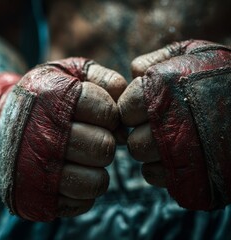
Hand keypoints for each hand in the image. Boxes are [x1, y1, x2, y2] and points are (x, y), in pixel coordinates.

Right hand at [0, 58, 126, 220]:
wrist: (1, 121)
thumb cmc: (44, 97)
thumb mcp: (68, 73)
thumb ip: (102, 77)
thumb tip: (124, 99)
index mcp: (51, 98)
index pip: (106, 112)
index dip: (109, 114)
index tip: (97, 114)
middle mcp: (40, 135)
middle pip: (103, 148)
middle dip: (104, 140)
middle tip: (90, 136)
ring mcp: (35, 170)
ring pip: (96, 181)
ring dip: (96, 168)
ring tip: (83, 156)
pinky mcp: (35, 197)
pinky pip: (82, 202)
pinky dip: (83, 189)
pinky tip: (71, 171)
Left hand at [118, 40, 230, 209]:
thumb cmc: (224, 74)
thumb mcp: (195, 53)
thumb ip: (160, 59)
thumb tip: (134, 71)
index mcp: (163, 90)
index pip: (125, 110)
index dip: (132, 109)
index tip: (146, 107)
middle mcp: (169, 123)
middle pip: (132, 140)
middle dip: (141, 132)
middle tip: (159, 126)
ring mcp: (183, 152)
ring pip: (142, 158)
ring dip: (150, 151)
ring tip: (171, 138)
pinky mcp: (194, 174)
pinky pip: (156, 175)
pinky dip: (161, 168)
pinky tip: (177, 154)